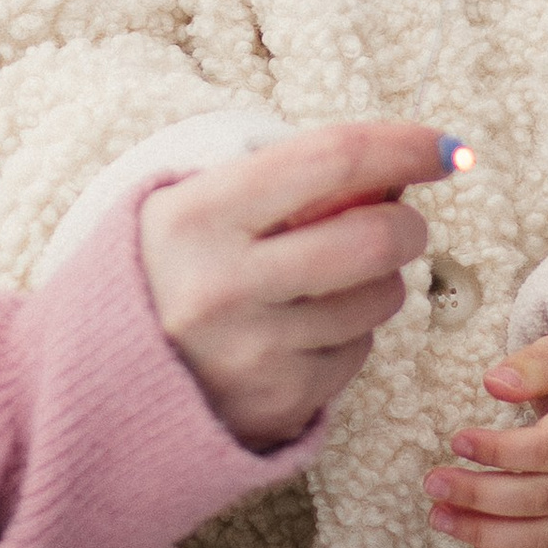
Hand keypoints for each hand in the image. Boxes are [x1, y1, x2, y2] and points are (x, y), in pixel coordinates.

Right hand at [140, 123, 450, 450]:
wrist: (100, 382)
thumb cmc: (163, 274)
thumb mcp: (192, 206)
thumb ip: (281, 181)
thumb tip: (394, 171)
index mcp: (198, 216)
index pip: (331, 160)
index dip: (404, 146)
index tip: (447, 147)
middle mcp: (225, 285)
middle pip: (374, 238)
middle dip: (407, 223)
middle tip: (399, 220)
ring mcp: (255, 351)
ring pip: (378, 299)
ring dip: (378, 282)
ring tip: (329, 281)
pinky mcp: (280, 402)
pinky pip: (357, 353)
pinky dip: (348, 334)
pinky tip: (303, 329)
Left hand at [423, 330, 547, 547]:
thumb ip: (534, 363)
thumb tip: (494, 383)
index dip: (502, 451)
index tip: (458, 440)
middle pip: (540, 498)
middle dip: (480, 496)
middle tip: (433, 483)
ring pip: (543, 538)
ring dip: (486, 534)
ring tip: (439, 516)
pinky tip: (472, 540)